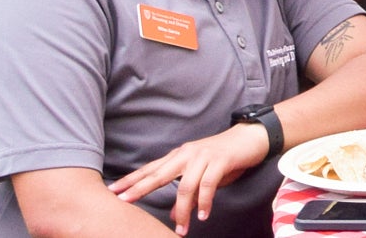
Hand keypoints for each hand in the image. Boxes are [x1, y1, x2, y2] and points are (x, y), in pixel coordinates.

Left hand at [107, 125, 269, 234]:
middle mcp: (187, 154)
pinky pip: (208, 185)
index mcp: (179, 156)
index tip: (114, 190)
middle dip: (140, 188)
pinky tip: (203, 215)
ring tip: (181, 229)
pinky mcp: (220, 161)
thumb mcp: (203, 175)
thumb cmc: (226, 157)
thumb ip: (187, 192)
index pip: (151, 169)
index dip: (132, 180)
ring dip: (183, 210)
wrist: (252, 137)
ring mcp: (203, 157)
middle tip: (124, 201)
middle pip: (158, 174)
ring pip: (185, 186)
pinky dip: (204, 202)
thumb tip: (175, 214)